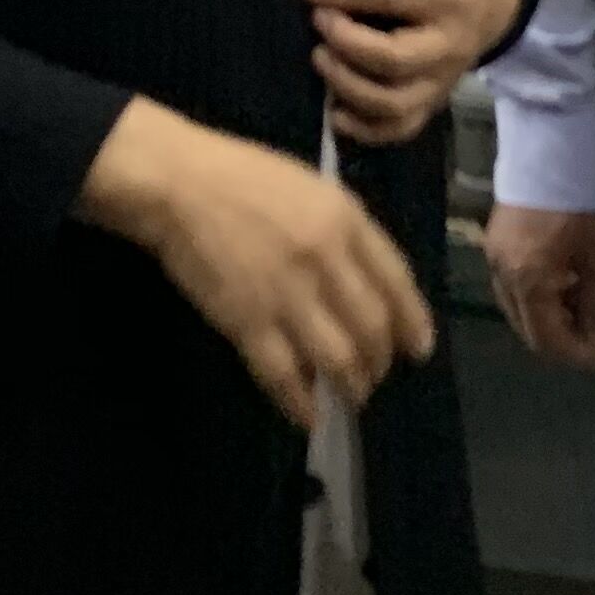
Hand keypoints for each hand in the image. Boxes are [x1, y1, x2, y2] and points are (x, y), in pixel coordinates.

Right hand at [79, 99, 433, 430]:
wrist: (176, 181)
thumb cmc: (241, 177)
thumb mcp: (310, 187)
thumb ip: (343, 234)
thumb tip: (361, 289)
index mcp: (345, 219)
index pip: (397, 281)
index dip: (413, 322)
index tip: (418, 349)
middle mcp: (326, 258)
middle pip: (372, 327)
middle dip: (379, 362)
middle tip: (374, 378)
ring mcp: (287, 292)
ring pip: (338, 358)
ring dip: (350, 387)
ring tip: (350, 399)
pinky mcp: (247, 321)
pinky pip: (284, 375)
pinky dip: (300, 403)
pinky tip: (308, 417)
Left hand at [306, 0, 524, 149]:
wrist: (495, 0)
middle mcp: (450, 47)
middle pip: (394, 61)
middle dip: (347, 44)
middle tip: (321, 21)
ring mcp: (443, 82)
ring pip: (394, 104)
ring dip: (347, 86)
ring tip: (324, 58)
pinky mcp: (434, 104)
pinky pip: (399, 130)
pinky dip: (363, 129)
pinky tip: (336, 110)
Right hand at [485, 206, 594, 370]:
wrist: (547, 152)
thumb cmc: (579, 203)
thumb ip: (594, 302)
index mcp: (529, 281)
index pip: (546, 339)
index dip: (575, 354)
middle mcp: (503, 278)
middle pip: (526, 331)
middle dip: (559, 342)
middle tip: (592, 340)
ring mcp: (492, 262)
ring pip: (515, 312)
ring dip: (544, 322)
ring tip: (576, 315)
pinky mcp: (491, 247)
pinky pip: (508, 290)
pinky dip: (531, 300)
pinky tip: (556, 290)